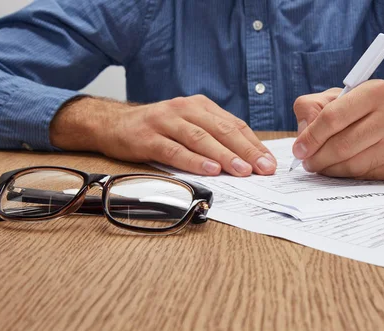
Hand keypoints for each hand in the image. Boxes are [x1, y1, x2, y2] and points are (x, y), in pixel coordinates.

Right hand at [51, 95, 276, 175]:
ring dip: (224, 156)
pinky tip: (210, 170)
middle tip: (263, 169)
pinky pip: (175, 150)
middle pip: (222, 130)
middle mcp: (185, 109)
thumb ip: (214, 137)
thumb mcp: (189, 125)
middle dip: (246, 151)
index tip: (269, 163)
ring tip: (242, 171)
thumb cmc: (159, 129)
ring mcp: (166, 121)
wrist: (114, 123)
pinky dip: (194, 161)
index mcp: (201, 106)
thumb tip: (247, 160)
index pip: (234, 125)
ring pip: (201, 139)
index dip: (254, 145)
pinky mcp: (149, 137)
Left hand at [292, 80, 383, 179]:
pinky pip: (366, 176)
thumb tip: (302, 133)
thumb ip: (314, 107)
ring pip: (353, 165)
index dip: (311, 137)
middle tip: (307, 163)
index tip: (299, 150)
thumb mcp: (343, 97)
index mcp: (376, 91)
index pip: (332, 117)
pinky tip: (343, 170)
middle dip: (318, 158)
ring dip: (330, 170)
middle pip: (342, 145)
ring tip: (321, 167)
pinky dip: (348, 176)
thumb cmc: (372, 112)